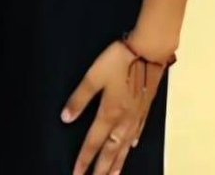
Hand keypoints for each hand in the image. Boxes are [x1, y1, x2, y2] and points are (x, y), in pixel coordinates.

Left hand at [62, 41, 165, 174]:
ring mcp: (136, 115)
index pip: (93, 142)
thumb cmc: (118, 61)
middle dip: (102, 168)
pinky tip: (131, 147)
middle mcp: (123, 120)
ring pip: (125, 145)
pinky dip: (132, 144)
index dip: (85, 159)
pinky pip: (137, 132)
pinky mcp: (145, 108)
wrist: (149, 51)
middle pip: (111, 150)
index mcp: (109, 113)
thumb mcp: (93, 76)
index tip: (77, 174)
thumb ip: (79, 98)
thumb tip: (65, 118)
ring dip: (118, 162)